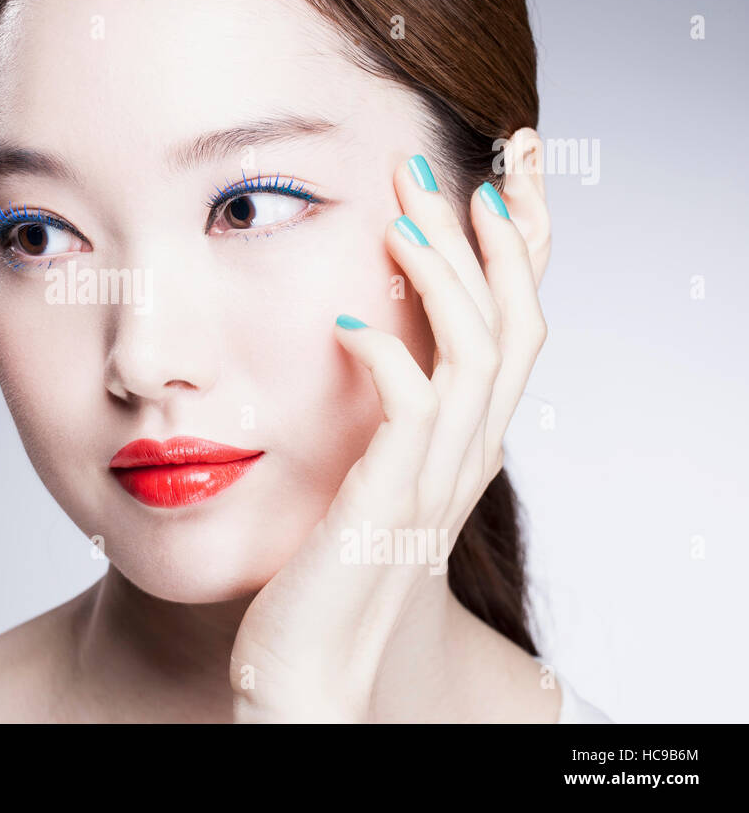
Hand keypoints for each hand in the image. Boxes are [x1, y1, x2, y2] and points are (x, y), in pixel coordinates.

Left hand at [230, 132, 550, 721]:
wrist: (310, 669)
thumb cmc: (324, 568)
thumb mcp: (367, 471)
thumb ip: (383, 409)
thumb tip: (365, 326)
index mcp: (467, 440)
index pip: (519, 321)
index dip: (524, 244)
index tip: (506, 169)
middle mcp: (468, 454)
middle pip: (520, 320)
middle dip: (494, 234)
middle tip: (445, 165)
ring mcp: (436, 479)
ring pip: (481, 350)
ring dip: (446, 275)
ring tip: (404, 217)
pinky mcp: (389, 499)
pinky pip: (413, 405)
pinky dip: (386, 350)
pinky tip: (344, 316)